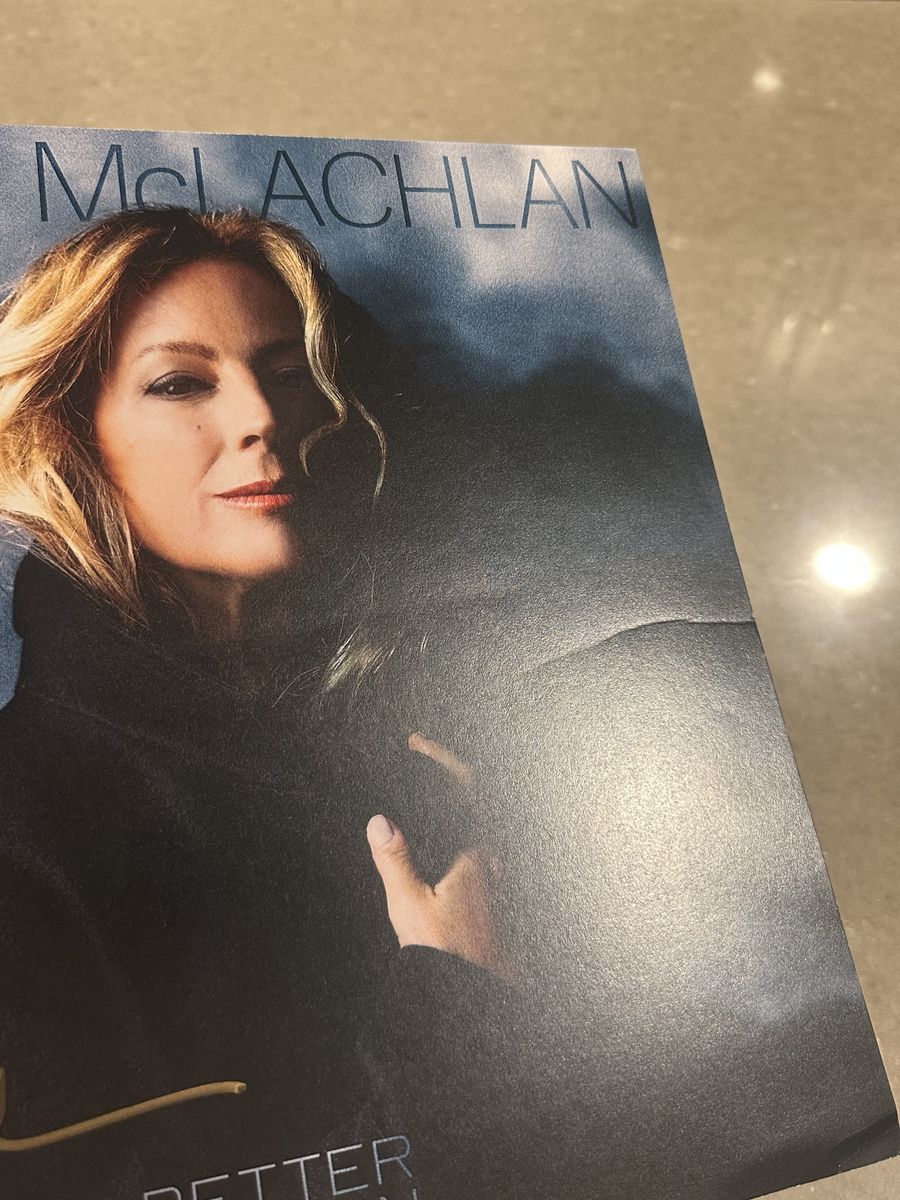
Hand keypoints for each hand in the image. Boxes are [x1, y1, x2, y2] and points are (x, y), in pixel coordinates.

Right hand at [367, 733, 509, 980]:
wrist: (471, 997)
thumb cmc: (447, 957)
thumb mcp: (410, 906)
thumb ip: (395, 860)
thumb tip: (380, 821)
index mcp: (475, 854)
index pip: (466, 788)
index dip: (442, 759)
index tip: (417, 743)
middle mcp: (491, 862)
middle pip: (476, 803)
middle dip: (447, 777)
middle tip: (420, 758)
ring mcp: (494, 880)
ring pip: (478, 828)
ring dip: (453, 807)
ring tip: (425, 794)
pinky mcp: (489, 899)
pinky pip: (476, 852)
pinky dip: (455, 835)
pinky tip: (439, 847)